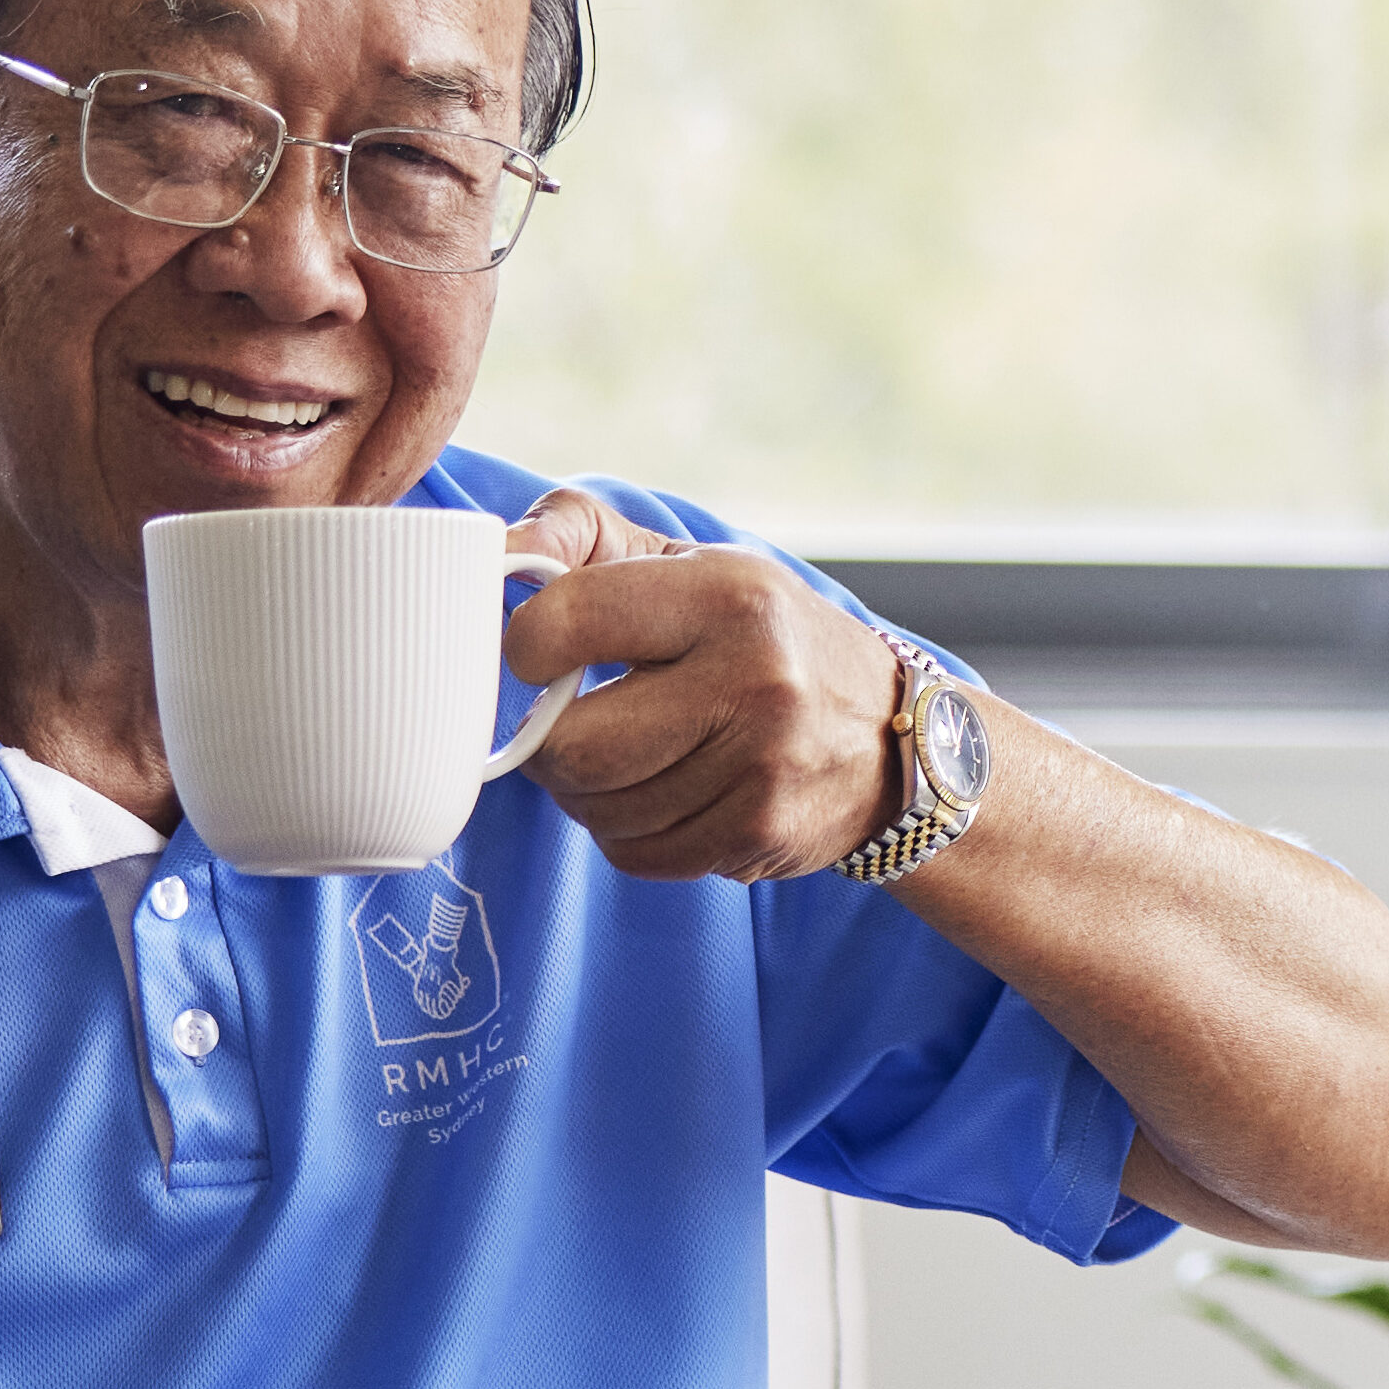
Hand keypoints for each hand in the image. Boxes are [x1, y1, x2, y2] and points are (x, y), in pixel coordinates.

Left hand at [498, 490, 908, 881]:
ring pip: (598, 809)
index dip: (526, 645)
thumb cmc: (762, 636)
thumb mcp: (687, 559)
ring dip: (588, 792)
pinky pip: (635, 853)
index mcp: (727, 595)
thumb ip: (580, 534)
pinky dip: (627, 831)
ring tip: (628, 756)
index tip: (542, 654)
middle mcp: (756, 681)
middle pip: (573, 747)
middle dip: (550, 742)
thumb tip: (495, 554)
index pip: (563, 623)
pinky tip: (660, 795)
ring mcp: (763, 768)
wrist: (892, 733)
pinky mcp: (761, 833)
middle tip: (571, 722)